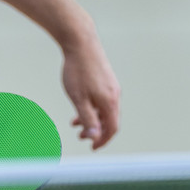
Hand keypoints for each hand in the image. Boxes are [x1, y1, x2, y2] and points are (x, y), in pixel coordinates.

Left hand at [61, 33, 120, 149]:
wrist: (80, 42)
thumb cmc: (78, 70)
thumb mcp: (79, 99)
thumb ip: (87, 119)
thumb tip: (95, 136)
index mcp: (110, 101)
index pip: (112, 128)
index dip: (103, 140)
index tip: (92, 147)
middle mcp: (114, 94)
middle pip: (109, 119)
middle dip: (96, 131)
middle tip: (81, 137)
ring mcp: (111, 85)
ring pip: (104, 109)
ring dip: (92, 118)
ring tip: (75, 123)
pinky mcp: (106, 78)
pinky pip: (102, 99)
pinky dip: (92, 107)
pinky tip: (79, 104)